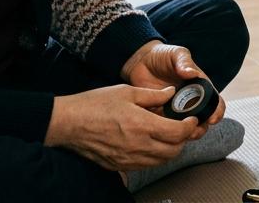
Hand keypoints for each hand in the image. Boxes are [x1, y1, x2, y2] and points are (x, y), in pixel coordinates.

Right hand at [45, 84, 198, 170]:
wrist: (67, 123)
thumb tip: (171, 93)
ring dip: (170, 150)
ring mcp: (128, 158)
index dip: (189, 126)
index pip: (178, 133)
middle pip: (174, 151)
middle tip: (181, 128)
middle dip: (182, 140)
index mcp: (142, 125)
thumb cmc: (94, 105)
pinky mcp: (118, 165)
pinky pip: (144, 166)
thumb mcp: (127, 92)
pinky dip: (154, 157)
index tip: (191, 119)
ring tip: (167, 136)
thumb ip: (154, 95)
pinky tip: (150, 144)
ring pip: (161, 161)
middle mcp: (138, 145)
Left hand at [122, 42, 225, 138]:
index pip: (215, 103)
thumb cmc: (163, 55)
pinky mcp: (160, 115)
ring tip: (181, 134)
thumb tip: (191, 73)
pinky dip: (167, 132)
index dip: (217, 112)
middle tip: (194, 130)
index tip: (213, 118)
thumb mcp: (176, 54)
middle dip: (201, 128)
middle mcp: (190, 101)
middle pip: (202, 120)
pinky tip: (163, 131)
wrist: (140, 61)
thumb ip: (184, 62)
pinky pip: (165, 127)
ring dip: (185, 133)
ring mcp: (175, 110)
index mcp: (199, 88)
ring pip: (185, 128)